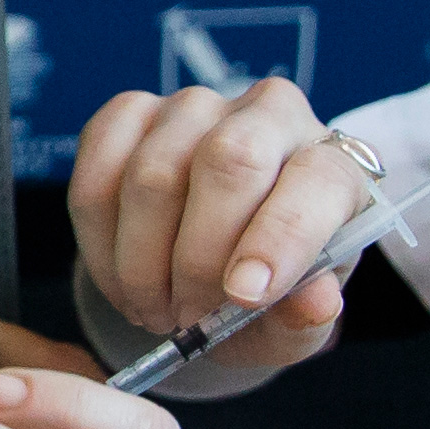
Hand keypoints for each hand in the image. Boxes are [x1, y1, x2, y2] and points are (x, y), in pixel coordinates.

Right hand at [62, 78, 371, 394]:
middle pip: (228, 160)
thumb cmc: (267, 285)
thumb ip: (308, 318)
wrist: (217, 259)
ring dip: (142, 263)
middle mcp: (270, 115)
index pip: (316, 180)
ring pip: (153, 173)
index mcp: (331, 162)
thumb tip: (314, 303)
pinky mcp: (131, 113)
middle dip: (197, 257)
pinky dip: (100, 242)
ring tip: (156, 308)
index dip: (278, 239)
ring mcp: (194, 107)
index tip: (244, 296)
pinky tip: (122, 279)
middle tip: (188, 317)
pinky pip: (98, 171)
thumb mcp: (296, 321)